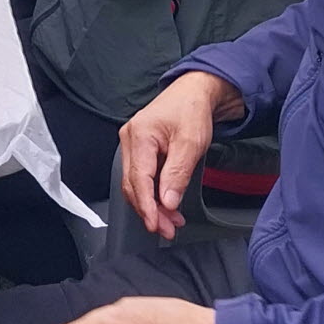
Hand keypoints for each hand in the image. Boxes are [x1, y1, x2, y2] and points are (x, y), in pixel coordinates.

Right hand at [118, 72, 241, 240]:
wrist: (193, 93)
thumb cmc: (191, 111)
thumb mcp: (191, 143)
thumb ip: (177, 173)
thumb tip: (167, 202)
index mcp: (140, 135)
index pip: (138, 179)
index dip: (146, 206)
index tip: (157, 225)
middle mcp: (129, 139)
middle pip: (133, 185)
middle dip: (150, 211)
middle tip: (168, 230)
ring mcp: (132, 144)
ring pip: (135, 184)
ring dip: (151, 206)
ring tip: (171, 222)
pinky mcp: (139, 149)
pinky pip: (141, 177)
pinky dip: (152, 194)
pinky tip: (166, 206)